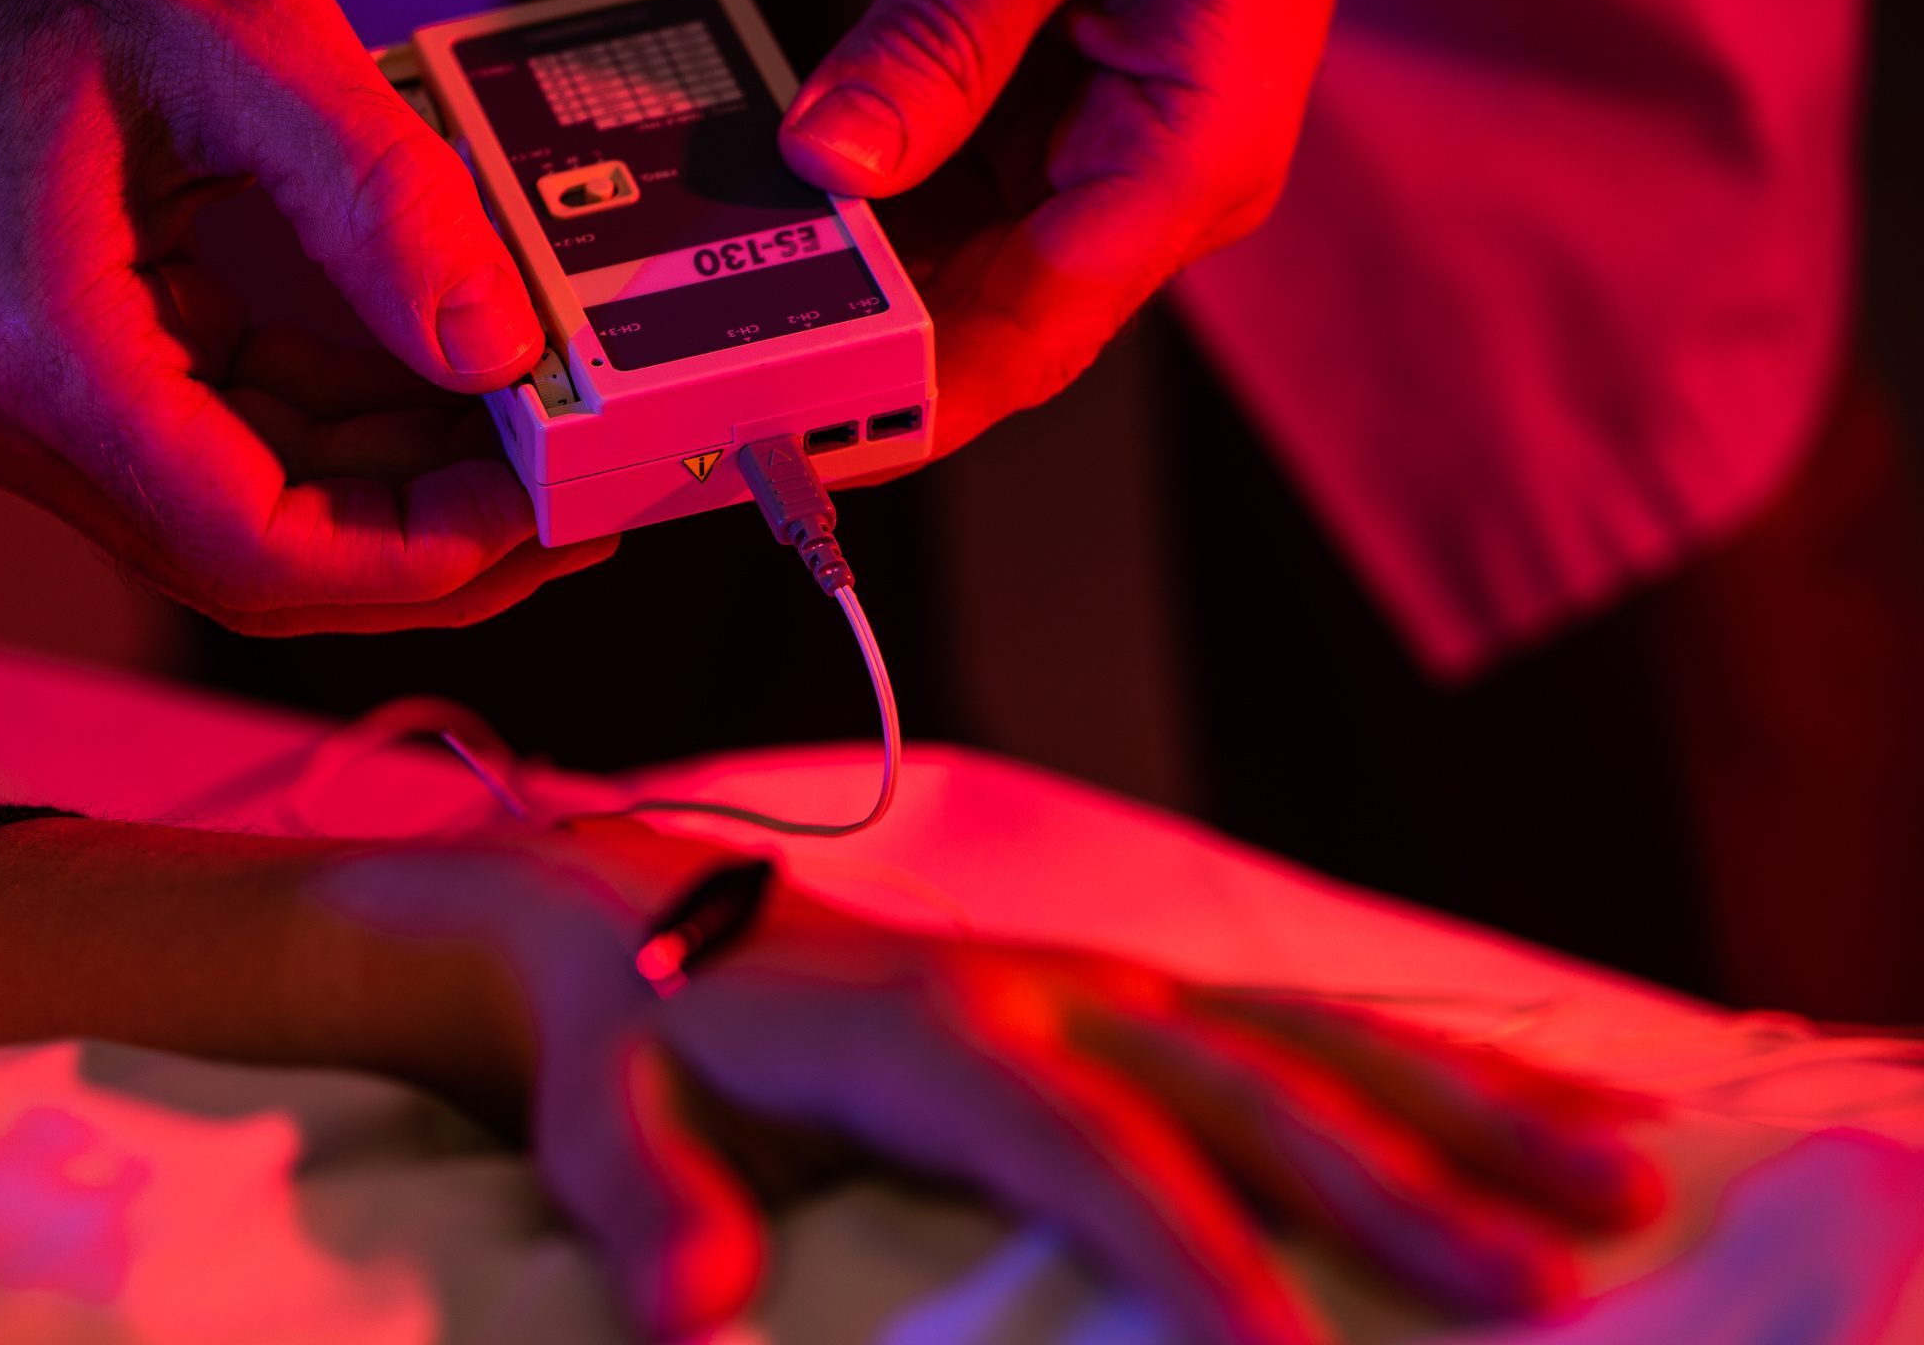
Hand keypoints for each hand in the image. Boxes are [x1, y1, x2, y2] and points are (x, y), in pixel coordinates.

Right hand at [0, 0, 609, 629]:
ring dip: (392, 492)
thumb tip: (495, 346)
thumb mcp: (246, 39)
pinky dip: (339, 427)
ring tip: (523, 438)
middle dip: (425, 547)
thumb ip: (383, 200)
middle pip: (258, 561)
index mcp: (41, 355)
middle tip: (565, 506)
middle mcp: (19, 413)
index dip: (413, 556)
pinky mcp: (74, 371)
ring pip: (251, 515)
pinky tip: (435, 383)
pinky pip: (229, 443)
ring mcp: (37, 403)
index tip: (532, 508)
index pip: (251, 547)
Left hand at [315, 823, 1661, 1343]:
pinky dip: (1434, 1063)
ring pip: (1310, 1035)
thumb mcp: (603, 1124)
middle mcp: (1040, 989)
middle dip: (1393, 1181)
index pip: (1076, 1141)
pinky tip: (1554, 1108)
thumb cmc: (636, 1048)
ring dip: (1465, 1108)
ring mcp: (1101, 981)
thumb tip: (700, 1313)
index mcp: (921, 1029)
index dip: (1184, 1244)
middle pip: (1239, 1081)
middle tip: (1549, 1284)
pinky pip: (1306, 1019)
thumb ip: (645, 1210)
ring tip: (1622, 1185)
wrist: (644, 920)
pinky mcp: (1132, 993)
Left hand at [780, 0, 1394, 453]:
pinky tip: (791, 209)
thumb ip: (942, 28)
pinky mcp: (1084, 113)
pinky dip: (881, 207)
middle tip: (723, 389)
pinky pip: (970, 194)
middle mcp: (1168, 178)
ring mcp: (1128, 151)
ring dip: (863, 292)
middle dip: (867, 364)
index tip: (802, 447)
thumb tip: (830, 162)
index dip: (913, 406)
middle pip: (998, 323)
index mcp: (1196, 150)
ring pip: (974, 270)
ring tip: (728, 315)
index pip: (1037, 332)